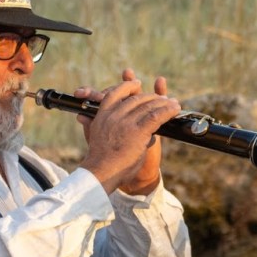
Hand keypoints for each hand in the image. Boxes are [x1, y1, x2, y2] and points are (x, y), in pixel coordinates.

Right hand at [75, 68, 180, 194]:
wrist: (102, 174)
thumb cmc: (99, 159)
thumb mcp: (91, 137)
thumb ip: (89, 125)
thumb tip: (81, 117)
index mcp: (102, 115)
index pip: (115, 93)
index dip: (127, 85)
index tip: (136, 82)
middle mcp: (114, 115)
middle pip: (136, 98)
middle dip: (151, 97)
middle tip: (162, 99)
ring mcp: (126, 122)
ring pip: (148, 106)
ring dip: (164, 103)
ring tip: (173, 104)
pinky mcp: (138, 132)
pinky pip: (156, 116)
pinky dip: (168, 111)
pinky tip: (175, 109)